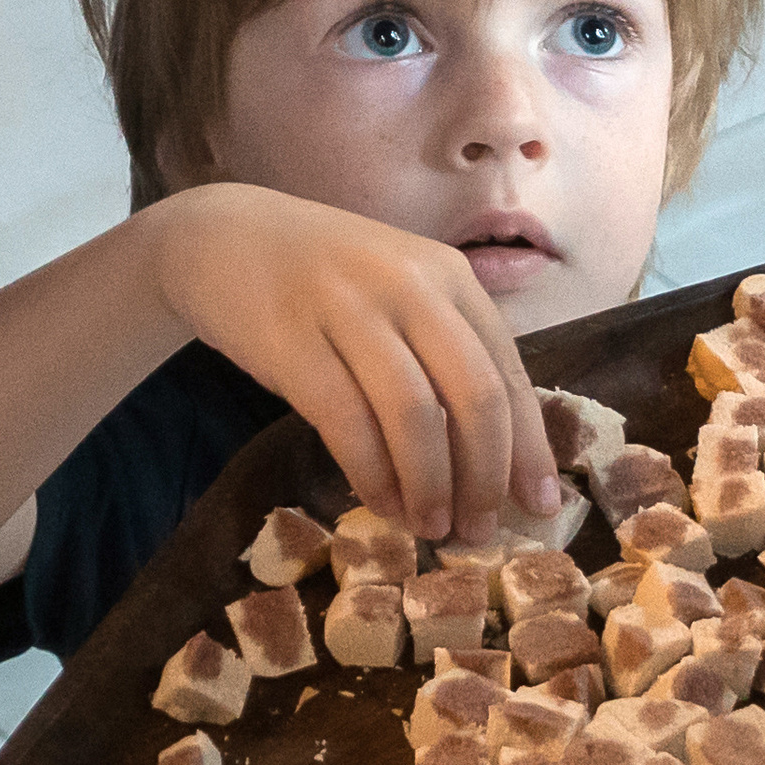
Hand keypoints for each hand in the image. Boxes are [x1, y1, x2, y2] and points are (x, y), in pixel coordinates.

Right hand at [147, 183, 562, 541]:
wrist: (223, 235)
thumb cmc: (326, 280)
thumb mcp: (402, 294)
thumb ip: (447, 354)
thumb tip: (498, 459)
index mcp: (450, 277)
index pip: (510, 372)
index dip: (530, 448)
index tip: (541, 506)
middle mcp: (410, 286)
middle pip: (474, 396)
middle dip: (486, 477)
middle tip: (480, 530)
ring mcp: (350, 309)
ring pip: (415, 415)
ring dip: (430, 485)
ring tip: (431, 526)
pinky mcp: (293, 341)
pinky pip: (348, 424)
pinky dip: (372, 475)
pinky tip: (381, 502)